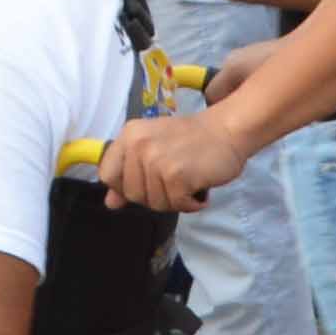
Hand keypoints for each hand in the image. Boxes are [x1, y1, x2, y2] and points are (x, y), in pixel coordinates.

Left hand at [105, 109, 249, 214]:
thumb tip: (110, 203)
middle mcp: (138, 145)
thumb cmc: (191, 140)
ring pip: (155, 203)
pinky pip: (176, 205)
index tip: (146, 181)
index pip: (107, 175)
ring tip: (189, 181)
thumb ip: (129, 174)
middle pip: (132, 194)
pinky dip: (191, 203)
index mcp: (129, 135)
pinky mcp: (176, 175)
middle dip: (155, 195)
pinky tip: (199, 188)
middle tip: (175, 179)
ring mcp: (156, 160)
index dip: (125, 186)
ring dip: (175, 200)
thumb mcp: (154, 148)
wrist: (227, 129)